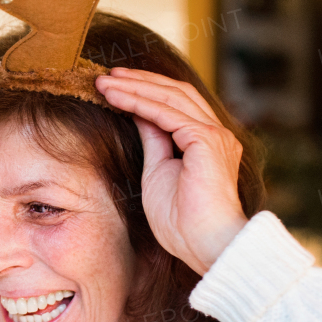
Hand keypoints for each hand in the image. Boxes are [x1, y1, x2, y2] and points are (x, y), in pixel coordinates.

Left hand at [94, 68, 248, 274]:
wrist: (205, 245)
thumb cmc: (182, 221)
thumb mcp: (158, 172)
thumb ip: (154, 141)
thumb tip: (139, 115)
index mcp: (207, 141)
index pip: (177, 102)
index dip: (146, 89)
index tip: (114, 85)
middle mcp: (216, 133)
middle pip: (175, 92)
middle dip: (139, 81)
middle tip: (106, 75)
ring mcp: (214, 135)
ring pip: (170, 97)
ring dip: (134, 87)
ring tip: (104, 83)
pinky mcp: (206, 140)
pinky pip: (167, 113)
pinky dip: (139, 102)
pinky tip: (116, 98)